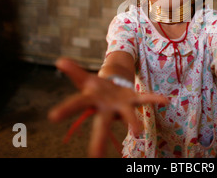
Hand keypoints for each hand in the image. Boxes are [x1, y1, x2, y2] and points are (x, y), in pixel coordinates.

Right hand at [48, 57, 167, 156]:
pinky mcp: (133, 100)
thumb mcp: (85, 79)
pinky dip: (154, 99)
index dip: (64, 110)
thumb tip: (59, 61)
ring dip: (132, 123)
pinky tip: (165, 100)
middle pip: (101, 124)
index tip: (52, 117)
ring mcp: (121, 106)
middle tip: (95, 156)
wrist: (113, 89)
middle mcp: (106, 109)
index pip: (75, 105)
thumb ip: (74, 71)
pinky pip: (144, 98)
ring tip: (138, 133)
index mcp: (90, 101)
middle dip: (99, 140)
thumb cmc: (96, 88)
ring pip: (126, 116)